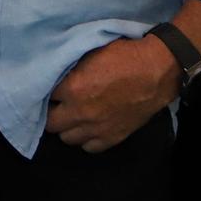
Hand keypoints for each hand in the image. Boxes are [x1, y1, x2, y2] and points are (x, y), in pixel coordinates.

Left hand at [46, 36, 179, 152]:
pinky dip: (86, 139)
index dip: (47, 92)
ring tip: (72, 117)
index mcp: (73, 88)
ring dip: (67, 127)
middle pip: (51, 123)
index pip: (45, 96)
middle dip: (52, 113)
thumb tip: (57, 74)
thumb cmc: (124, 55)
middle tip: (58, 105)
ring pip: (67, 138)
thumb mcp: (90, 52)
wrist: (156, 71)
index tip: (51, 89)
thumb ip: (71, 67)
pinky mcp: (113, 138)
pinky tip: (89, 128)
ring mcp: (96, 128)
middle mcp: (80, 112)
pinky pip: (89, 147)